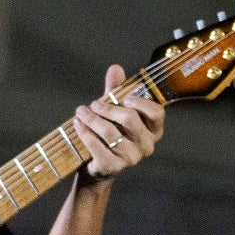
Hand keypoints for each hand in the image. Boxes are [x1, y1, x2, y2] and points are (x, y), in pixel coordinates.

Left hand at [73, 64, 165, 183]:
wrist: (97, 167)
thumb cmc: (111, 134)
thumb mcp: (115, 111)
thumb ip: (117, 90)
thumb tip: (115, 68)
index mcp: (154, 130)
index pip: (157, 113)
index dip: (142, 103)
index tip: (124, 97)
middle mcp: (147, 145)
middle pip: (130, 119)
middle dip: (108, 108)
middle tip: (93, 104)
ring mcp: (132, 158)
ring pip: (111, 133)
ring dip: (92, 120)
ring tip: (80, 112)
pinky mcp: (114, 167)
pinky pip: (98, 147)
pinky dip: (85, 134)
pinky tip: (78, 125)